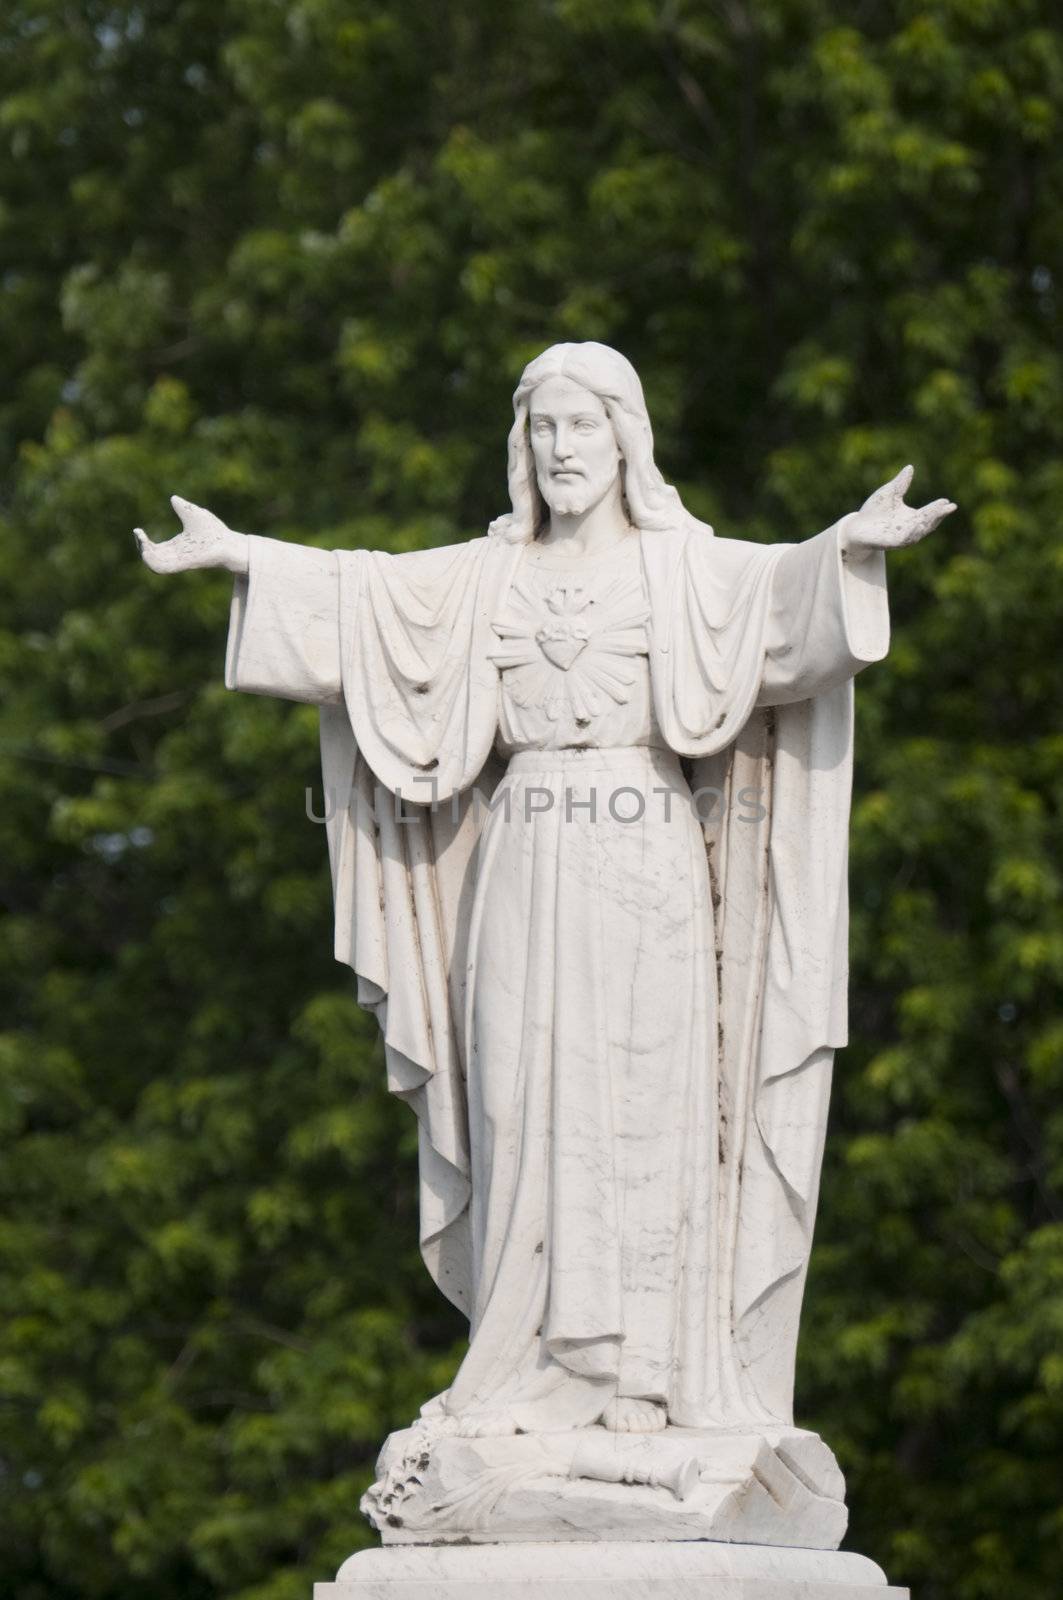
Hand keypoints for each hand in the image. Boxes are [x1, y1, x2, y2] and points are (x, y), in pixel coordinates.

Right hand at [134, 495, 248, 574]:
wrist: (229, 543)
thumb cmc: (215, 532)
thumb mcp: (193, 514)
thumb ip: (182, 508)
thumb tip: (173, 498)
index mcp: (177, 547)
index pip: (155, 550)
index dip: (143, 542)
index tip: (137, 530)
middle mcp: (176, 556)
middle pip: (151, 558)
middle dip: (141, 547)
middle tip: (139, 534)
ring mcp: (179, 562)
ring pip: (154, 566)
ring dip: (144, 554)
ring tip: (142, 539)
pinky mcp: (182, 564)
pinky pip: (162, 568)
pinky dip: (151, 560)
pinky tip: (148, 546)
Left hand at [840, 466, 955, 563]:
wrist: (856, 526)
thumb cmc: (873, 510)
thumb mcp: (889, 493)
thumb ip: (901, 483)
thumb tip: (910, 467)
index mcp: (912, 518)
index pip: (929, 513)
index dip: (938, 508)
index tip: (947, 501)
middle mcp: (909, 529)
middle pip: (927, 522)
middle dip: (938, 515)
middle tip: (949, 507)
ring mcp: (901, 537)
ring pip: (918, 532)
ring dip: (928, 523)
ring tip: (938, 513)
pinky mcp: (891, 543)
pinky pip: (904, 539)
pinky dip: (912, 532)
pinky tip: (918, 525)